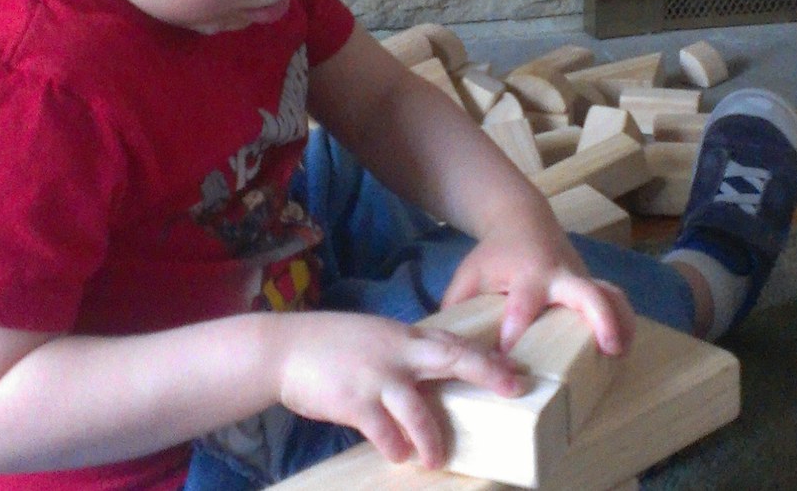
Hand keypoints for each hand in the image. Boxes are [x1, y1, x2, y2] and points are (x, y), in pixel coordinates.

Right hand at [274, 312, 524, 467]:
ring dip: (432, 439)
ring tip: (438, 459)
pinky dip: (394, 446)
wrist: (282, 349)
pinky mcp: (354, 402)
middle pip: (452, 358)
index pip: (453, 342)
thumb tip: (431, 372)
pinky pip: (384, 432)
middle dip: (486, 373)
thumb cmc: (329, 346)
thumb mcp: (373, 338)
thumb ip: (403, 352)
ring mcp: (376, 377)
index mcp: (403, 336)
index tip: (514, 369)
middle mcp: (396, 353)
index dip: (486, 356)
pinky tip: (397, 454)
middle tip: (513, 389)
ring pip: (418, 411)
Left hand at [440, 224, 635, 356]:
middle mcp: (560, 275)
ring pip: (610, 296)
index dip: (516, 330)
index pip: (523, 304)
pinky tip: (624, 347)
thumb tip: (447, 349)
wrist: (523, 220)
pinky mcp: (591, 285)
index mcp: (527, 274)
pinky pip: (615, 301)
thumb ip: (457, 310)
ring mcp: (580, 279)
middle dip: (599, 318)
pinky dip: (624, 322)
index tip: (508, 358)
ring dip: (621, 323)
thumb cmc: (494, 256)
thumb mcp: (469, 276)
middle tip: (607, 348)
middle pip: (586, 293)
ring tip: (620, 356)